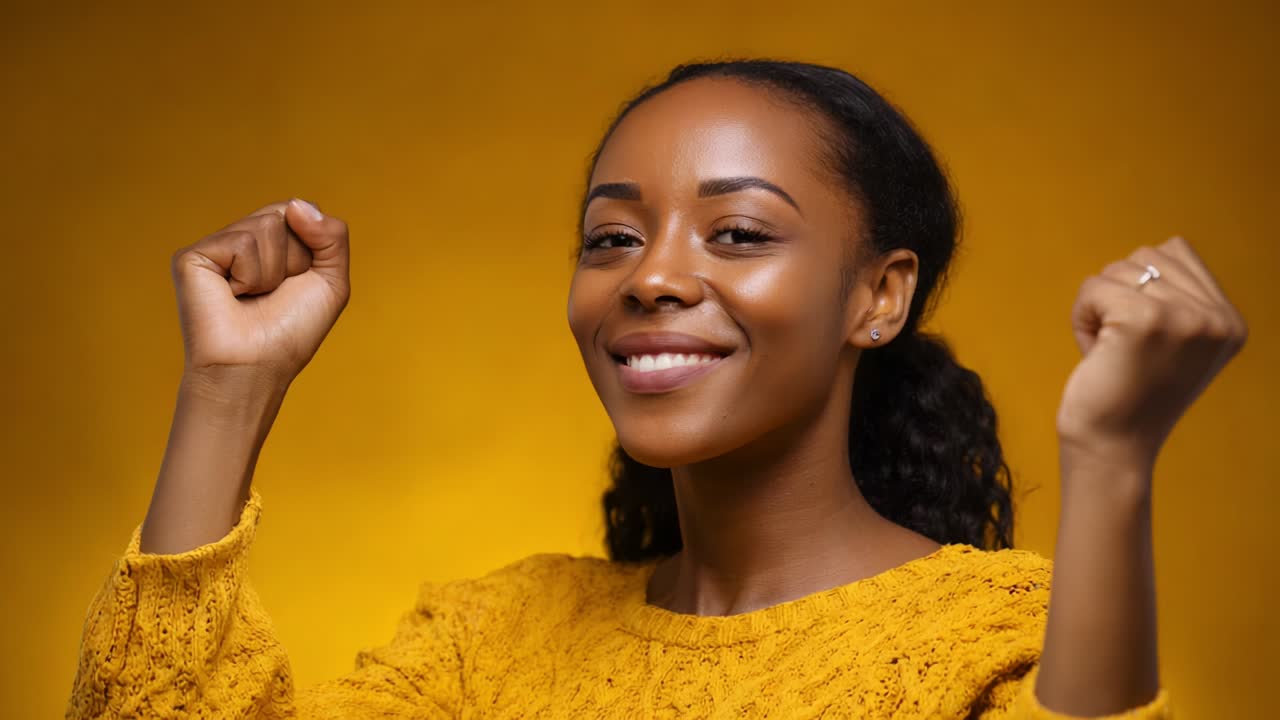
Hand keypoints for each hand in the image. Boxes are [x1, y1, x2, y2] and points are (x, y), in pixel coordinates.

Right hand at [170, 199, 351, 390]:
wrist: (258, 367)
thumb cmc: (291, 332)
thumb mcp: (331, 282)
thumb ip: (333, 236)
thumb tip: (296, 205)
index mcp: (270, 242)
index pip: (303, 211)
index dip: (312, 249)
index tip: (297, 283)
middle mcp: (241, 238)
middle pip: (285, 213)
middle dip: (294, 259)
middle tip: (273, 293)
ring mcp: (216, 245)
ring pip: (266, 226)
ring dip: (272, 271)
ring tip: (252, 297)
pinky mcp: (193, 255)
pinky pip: (242, 243)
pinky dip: (250, 275)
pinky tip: (233, 295)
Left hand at [1057, 236, 1246, 473]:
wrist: (1112, 448)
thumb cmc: (1128, 394)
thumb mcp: (1177, 344)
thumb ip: (1182, 297)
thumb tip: (1165, 247)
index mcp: (1230, 321)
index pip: (1175, 251)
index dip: (1139, 288)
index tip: (1142, 341)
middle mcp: (1217, 317)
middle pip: (1145, 256)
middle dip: (1118, 296)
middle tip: (1123, 349)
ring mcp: (1185, 316)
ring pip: (1116, 270)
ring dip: (1098, 309)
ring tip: (1111, 353)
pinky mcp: (1145, 318)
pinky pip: (1093, 287)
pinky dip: (1081, 317)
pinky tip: (1094, 352)